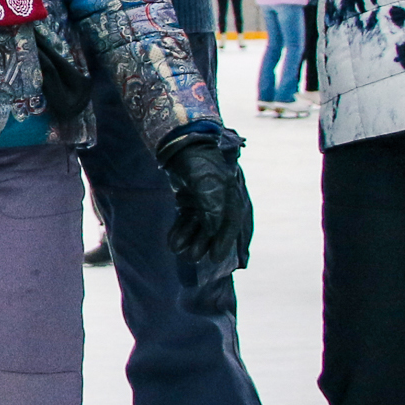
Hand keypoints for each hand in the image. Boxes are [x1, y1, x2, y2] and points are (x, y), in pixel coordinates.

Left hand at [157, 128, 253, 281]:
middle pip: (214, 229)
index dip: (224, 243)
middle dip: (203, 244)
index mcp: (230, 198)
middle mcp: (220, 202)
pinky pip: (188, 220)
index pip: (229, 225)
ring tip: (178, 250)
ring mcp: (205, 202)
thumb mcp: (207, 185)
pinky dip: (181, 230)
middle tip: (193, 257)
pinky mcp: (191, 200)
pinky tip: (174, 242)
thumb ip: (211, 209)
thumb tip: (212, 232)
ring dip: (191, 239)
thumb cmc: (199, 164)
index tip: (215, 259)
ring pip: (199, 226)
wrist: (182, 145)